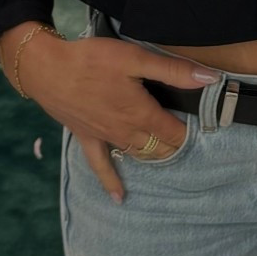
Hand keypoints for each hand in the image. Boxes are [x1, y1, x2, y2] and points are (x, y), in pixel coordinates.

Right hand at [0, 26, 219, 203]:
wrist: (46, 69)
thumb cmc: (91, 60)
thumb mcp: (135, 58)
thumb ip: (173, 70)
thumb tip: (209, 77)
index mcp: (141, 113)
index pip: (175, 132)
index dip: (191, 132)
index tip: (205, 129)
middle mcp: (126, 131)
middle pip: (159, 147)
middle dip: (176, 146)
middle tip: (191, 143)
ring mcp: (106, 138)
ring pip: (137, 155)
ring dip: (154, 158)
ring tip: (169, 158)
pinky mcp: (86, 138)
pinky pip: (101, 165)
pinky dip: (111, 182)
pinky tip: (119, 197)